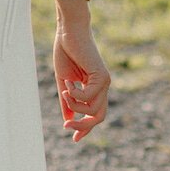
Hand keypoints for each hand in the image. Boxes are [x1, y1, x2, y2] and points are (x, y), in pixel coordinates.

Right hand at [53, 24, 109, 141]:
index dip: (85, 128)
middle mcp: (103, 86)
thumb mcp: (64, 82)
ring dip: (75, 106)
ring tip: (65, 91)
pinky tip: (69, 82)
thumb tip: (68, 120)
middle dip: (84, 126)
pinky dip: (75, 95)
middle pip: (99, 117)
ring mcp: (105, 82)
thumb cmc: (66, 52)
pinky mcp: (102, 76)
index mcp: (94, 88)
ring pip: (93, 110)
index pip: (95, 114)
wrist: (69, 32)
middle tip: (67, 126)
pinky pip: (89, 97)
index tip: (74, 138)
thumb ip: (67, 101)